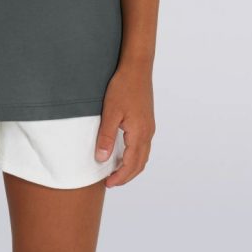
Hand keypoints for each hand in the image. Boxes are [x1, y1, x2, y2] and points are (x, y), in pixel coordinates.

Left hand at [95, 61, 155, 188]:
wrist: (137, 68)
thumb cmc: (123, 87)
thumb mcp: (110, 112)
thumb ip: (106, 137)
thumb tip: (102, 159)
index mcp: (139, 134)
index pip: (131, 164)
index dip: (120, 177)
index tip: (108, 183)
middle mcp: (147, 133)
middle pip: (140, 163)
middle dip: (126, 176)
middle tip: (111, 182)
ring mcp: (149, 127)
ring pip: (143, 155)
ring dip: (131, 166)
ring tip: (117, 170)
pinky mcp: (147, 120)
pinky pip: (143, 145)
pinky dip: (135, 155)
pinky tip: (124, 152)